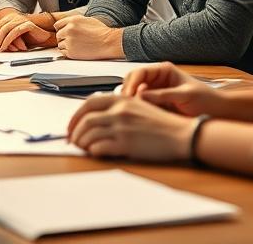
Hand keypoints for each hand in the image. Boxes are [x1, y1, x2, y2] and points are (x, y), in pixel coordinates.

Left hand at [0, 12, 54, 50]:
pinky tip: (5, 46)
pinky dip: (8, 40)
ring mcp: (21, 20)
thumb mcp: (14, 40)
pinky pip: (14, 32)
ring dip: (0, 40)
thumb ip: (5, 40)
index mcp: (10, 19)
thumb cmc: (29, 39)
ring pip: (5, 29)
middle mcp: (14, 18)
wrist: (44, 38)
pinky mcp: (27, 24)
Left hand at [54, 15, 122, 58]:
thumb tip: (67, 24)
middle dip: (63, 38)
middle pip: (58, 35)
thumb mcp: (86, 20)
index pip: (57, 25)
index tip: (63, 32)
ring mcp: (69, 41)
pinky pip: (63, 53)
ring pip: (60, 44)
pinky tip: (77, 50)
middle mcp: (69, 30)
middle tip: (72, 40)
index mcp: (73, 20)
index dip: (61, 29)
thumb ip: (74, 21)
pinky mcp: (71, 52)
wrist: (108, 42)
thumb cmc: (101, 32)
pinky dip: (68, 52)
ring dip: (65, 46)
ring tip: (77, 46)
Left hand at [67, 93, 194, 161]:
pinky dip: (92, 151)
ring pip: (89, 134)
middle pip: (85, 120)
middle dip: (74, 132)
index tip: (71, 126)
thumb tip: (95, 119)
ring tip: (82, 148)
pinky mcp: (126, 144)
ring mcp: (122, 127)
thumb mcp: (138, 107)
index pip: (88, 104)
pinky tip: (94, 153)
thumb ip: (118, 109)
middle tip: (72, 141)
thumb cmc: (162, 124)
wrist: (181, 135)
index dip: (75, 116)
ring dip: (82, 143)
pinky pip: (99, 147)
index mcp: (121, 99)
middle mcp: (119, 111)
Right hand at [123, 62, 230, 116]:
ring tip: (129, 112)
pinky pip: (141, 105)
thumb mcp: (185, 96)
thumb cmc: (207, 100)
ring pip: (134, 94)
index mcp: (164, 70)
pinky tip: (137, 117)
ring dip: (130, 101)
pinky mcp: (156, 104)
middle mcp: (157, 79)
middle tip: (124, 106)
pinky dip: (136, 109)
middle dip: (127, 92)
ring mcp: (155, 91)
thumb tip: (141, 96)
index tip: (127, 96)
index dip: (131, 83)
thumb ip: (163, 95)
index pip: (139, 72)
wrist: (219, 112)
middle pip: (132, 82)